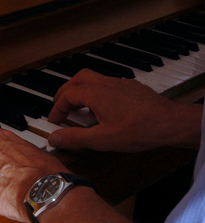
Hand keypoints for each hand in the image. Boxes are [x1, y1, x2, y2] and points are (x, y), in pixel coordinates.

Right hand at [48, 69, 201, 151]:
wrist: (171, 123)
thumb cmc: (140, 129)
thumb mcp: (102, 139)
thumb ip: (75, 138)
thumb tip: (56, 138)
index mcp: (96, 93)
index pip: (67, 96)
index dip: (57, 108)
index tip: (54, 121)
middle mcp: (106, 84)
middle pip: (78, 79)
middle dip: (66, 91)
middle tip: (60, 104)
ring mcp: (120, 83)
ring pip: (94, 79)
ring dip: (81, 90)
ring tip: (78, 106)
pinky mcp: (131, 88)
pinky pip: (108, 84)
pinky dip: (97, 92)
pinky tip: (103, 107)